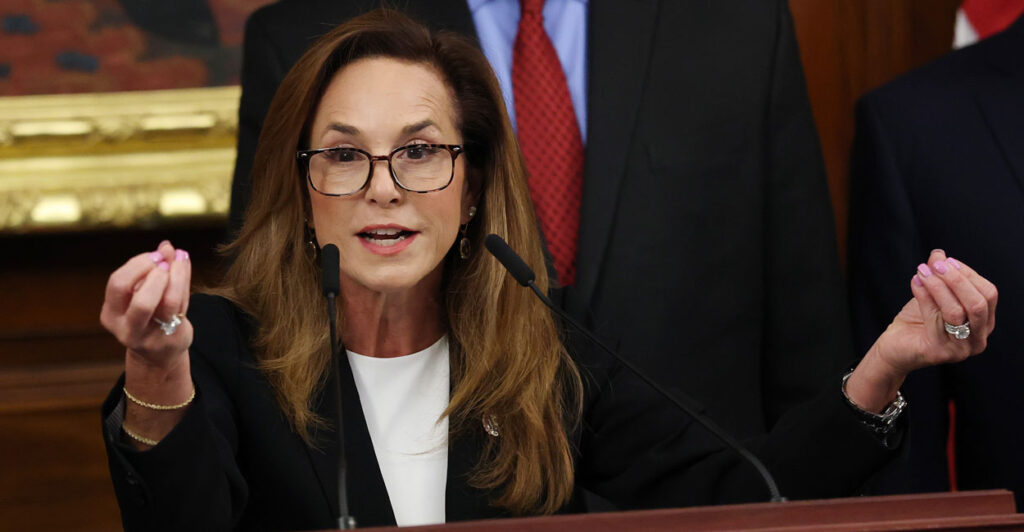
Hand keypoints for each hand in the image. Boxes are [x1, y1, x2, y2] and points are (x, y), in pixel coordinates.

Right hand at [100, 240, 192, 371]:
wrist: (160, 353)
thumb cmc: (149, 316)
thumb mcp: (143, 294)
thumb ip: (153, 270)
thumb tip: (165, 245)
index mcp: (111, 314)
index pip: (118, 284)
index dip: (137, 265)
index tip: (155, 255)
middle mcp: (126, 328)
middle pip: (136, 297)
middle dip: (152, 273)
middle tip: (164, 260)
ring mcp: (151, 335)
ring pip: (164, 302)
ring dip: (175, 275)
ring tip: (179, 260)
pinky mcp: (171, 337)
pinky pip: (180, 306)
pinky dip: (184, 282)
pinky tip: (185, 267)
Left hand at [847, 250, 996, 411]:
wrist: (895, 347)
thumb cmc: (918, 322)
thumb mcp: (933, 294)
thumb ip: (940, 276)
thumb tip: (939, 254)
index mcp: (983, 323)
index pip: (988, 294)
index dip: (968, 274)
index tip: (946, 261)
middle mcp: (978, 339)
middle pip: (979, 304)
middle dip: (957, 279)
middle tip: (936, 265)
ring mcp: (960, 349)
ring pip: (956, 311)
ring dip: (938, 286)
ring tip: (921, 271)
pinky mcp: (939, 352)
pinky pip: (934, 319)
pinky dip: (924, 296)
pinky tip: (915, 282)